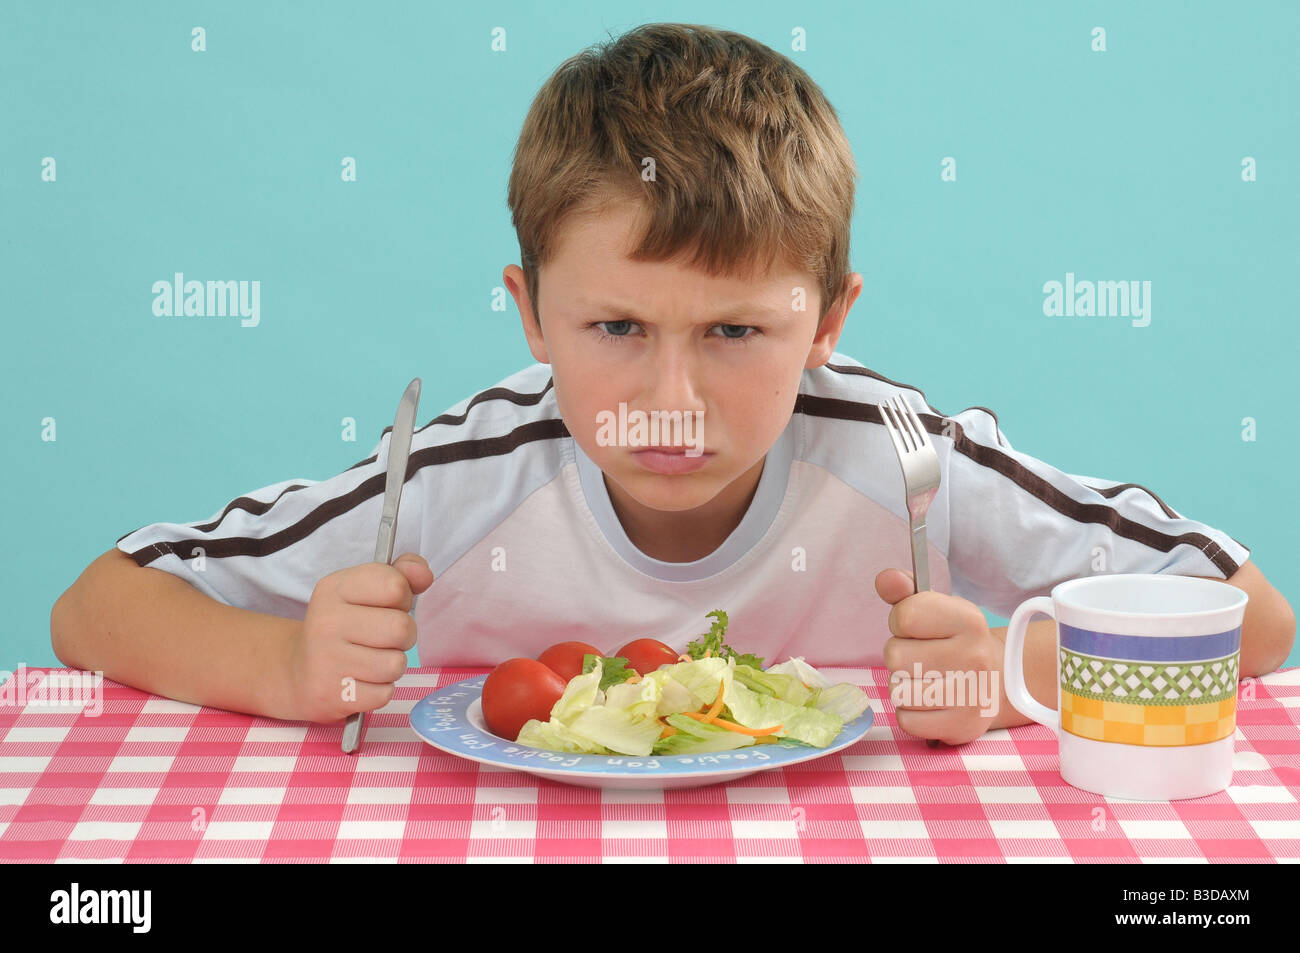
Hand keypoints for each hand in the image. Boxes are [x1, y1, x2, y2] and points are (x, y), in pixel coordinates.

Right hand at [284, 553, 434, 723]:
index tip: (386, 605)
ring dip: (392, 665)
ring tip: (371, 660)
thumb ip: (401, 574)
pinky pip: (384, 694)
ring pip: (396, 664)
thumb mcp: (364, 590)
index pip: (395, 586)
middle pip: (401, 628)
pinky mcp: (332, 695)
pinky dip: (380, 690)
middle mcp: (326, 622)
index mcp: (334, 588)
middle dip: (403, 636)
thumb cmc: (344, 627)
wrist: (298, 672)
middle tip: (383, 638)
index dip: (402, 597)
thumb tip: (424, 575)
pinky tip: (360, 681)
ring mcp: (326, 660)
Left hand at [875, 568, 1001, 745]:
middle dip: (900, 657)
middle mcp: (975, 656)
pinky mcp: (962, 726)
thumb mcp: (936, 609)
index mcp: (969, 620)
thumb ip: (905, 592)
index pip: (905, 616)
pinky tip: (931, 705)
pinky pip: (906, 721)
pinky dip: (911, 714)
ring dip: (904, 687)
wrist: (998, 683)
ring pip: (898, 691)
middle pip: (895, 656)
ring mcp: (972, 694)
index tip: (916, 628)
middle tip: (922, 659)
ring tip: (927, 681)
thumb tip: (884, 578)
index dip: (900, 622)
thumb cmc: (954, 641)